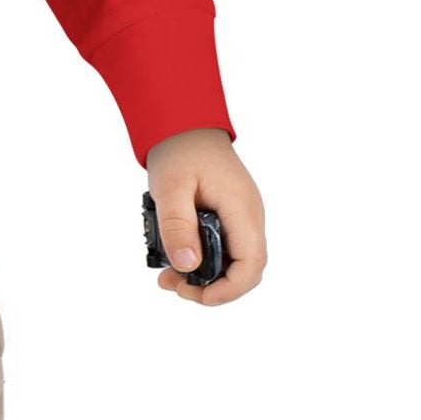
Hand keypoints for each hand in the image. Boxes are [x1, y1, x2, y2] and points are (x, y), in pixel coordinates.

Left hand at [144, 128, 266, 306]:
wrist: (183, 123)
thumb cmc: (180, 149)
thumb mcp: (170, 187)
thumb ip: (177, 225)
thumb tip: (187, 266)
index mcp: (242, 209)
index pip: (252, 264)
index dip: (230, 289)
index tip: (200, 296)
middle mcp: (249, 216)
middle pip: (244, 268)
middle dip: (212, 286)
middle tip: (175, 286)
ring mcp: (241, 215)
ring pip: (232, 259)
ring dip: (204, 274)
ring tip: (168, 276)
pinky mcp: (229, 214)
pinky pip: (224, 245)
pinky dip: (202, 257)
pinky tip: (176, 258)